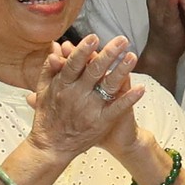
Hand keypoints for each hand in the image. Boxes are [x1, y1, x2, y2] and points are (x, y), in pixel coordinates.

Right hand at [28, 35, 146, 159]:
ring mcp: (90, 109)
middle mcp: (76, 95)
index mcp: (62, 85)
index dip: (84, 50)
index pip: (74, 63)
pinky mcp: (100, 122)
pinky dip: (129, 98)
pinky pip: (117, 108)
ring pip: (108, 86)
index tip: (95, 37)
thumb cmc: (47, 116)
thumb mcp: (43, 90)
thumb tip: (55, 46)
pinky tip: (141, 88)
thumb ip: (50, 67)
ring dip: (122, 70)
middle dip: (109, 53)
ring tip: (132, 56)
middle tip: (122, 39)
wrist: (51, 147)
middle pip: (94, 70)